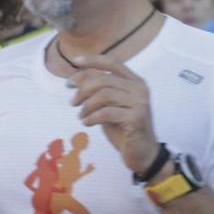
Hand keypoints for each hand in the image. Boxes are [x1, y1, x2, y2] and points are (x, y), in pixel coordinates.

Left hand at [66, 54, 157, 175]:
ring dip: (86, 106)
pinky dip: (92, 117)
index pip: (113, 63)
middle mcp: (140, 89)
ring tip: (81, 115)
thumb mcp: (107, 106)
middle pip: (103, 80)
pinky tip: (87, 123)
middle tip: (72, 102)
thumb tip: (75, 77)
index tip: (75, 62)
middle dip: (82, 90)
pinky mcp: (137, 117)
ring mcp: (140, 103)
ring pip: (104, 95)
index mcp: (134, 82)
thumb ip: (96, 91)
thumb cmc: (122, 127)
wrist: (141, 152)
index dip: (93, 60)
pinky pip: (106, 112)